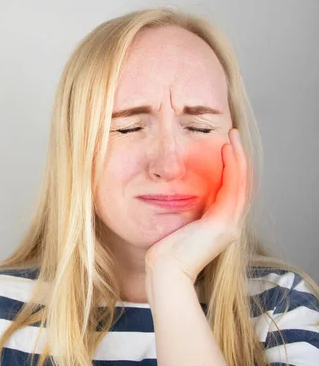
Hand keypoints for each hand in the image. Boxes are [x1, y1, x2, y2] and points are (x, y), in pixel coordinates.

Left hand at [144, 128, 247, 283]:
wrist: (166, 270)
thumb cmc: (164, 250)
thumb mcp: (178, 223)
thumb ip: (184, 208)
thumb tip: (173, 190)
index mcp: (219, 224)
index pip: (230, 189)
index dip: (229, 167)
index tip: (222, 146)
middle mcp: (229, 223)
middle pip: (240, 183)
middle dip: (237, 157)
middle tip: (233, 135)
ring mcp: (230, 224)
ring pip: (241, 183)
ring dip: (238, 157)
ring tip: (232, 137)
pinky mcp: (224, 223)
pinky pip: (233, 188)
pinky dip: (232, 168)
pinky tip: (227, 151)